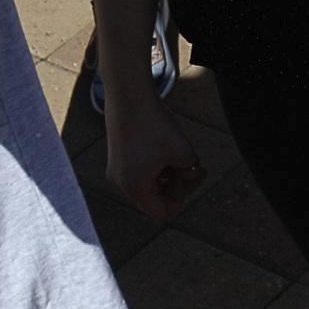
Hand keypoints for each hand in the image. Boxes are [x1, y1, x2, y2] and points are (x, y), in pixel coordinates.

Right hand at [104, 85, 207, 220]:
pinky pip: (140, 172)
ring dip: (167, 174)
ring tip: (177, 153)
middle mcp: (121, 183)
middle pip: (155, 200)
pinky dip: (155, 166)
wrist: (127, 94)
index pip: (163, 214)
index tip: (187, 176)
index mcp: (135, 188)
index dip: (181, 200)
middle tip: (191, 167)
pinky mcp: (117, 157)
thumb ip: (192, 172)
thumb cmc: (154, 124)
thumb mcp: (184, 152)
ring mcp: (116, 170)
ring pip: (149, 185)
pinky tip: (163, 146)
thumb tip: (189, 173)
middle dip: (176, 186)